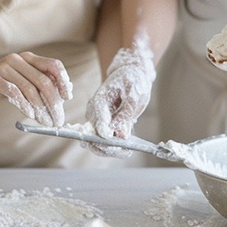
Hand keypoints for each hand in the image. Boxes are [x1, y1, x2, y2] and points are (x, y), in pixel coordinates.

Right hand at [0, 52, 72, 126]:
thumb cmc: (3, 81)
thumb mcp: (23, 78)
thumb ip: (39, 83)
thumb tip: (63, 95)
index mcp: (30, 58)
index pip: (53, 65)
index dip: (63, 81)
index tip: (67, 97)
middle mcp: (19, 60)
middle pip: (44, 80)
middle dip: (53, 102)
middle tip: (57, 118)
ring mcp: (6, 68)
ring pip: (30, 88)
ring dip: (40, 108)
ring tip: (45, 120)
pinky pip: (14, 92)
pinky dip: (24, 105)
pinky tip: (30, 114)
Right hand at [85, 38, 155, 155]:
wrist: (131, 75)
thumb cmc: (132, 81)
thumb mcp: (134, 94)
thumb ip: (126, 114)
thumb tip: (122, 135)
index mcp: (99, 101)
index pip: (98, 121)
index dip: (106, 135)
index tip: (118, 141)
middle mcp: (94, 112)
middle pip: (93, 136)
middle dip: (107, 147)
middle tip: (125, 151)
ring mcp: (97, 120)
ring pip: (96, 143)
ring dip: (110, 150)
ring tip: (127, 151)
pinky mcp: (103, 126)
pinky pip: (103, 142)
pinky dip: (113, 148)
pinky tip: (126, 150)